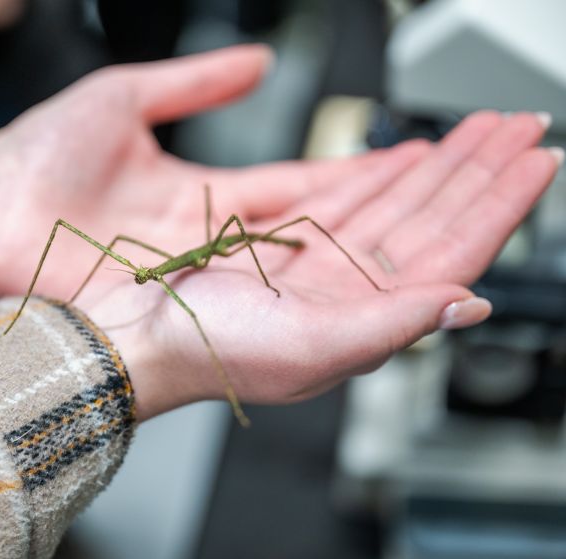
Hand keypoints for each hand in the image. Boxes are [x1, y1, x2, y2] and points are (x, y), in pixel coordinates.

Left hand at [0, 45, 475, 302]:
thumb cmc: (35, 155)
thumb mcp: (125, 98)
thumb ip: (194, 82)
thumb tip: (254, 60)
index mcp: (209, 192)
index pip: (307, 183)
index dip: (363, 172)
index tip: (417, 158)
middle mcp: (214, 240)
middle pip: (319, 228)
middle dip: (389, 211)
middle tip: (457, 194)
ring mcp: (197, 274)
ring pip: (298, 268)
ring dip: (365, 254)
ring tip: (438, 236)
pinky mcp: (173, 300)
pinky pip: (252, 296)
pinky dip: (307, 292)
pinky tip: (362, 288)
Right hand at [79, 112, 562, 420]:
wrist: (141, 336)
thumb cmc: (212, 352)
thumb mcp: (312, 346)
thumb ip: (394, 326)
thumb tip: (469, 305)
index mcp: (368, 320)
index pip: (456, 255)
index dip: (501, 207)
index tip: (537, 164)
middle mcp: (353, 295)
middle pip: (435, 221)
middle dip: (480, 173)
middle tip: (520, 127)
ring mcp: (321, 268)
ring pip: (398, 206)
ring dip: (440, 167)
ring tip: (476, 131)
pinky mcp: (286, 247)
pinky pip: (348, 204)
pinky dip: (380, 177)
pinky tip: (405, 159)